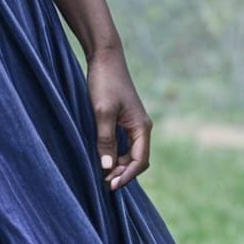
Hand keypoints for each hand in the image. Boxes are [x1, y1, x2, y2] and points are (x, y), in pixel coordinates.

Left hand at [86, 45, 152, 191]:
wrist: (105, 58)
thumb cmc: (104, 83)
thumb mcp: (102, 112)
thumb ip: (105, 140)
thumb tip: (107, 168)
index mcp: (142, 127)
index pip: (140, 161)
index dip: (126, 176)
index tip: (109, 185)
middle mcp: (141, 128)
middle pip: (137, 160)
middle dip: (123, 173)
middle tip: (103, 183)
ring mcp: (133, 124)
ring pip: (130, 153)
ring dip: (118, 165)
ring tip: (102, 174)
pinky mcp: (124, 120)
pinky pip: (123, 144)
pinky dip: (115, 154)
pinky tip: (102, 158)